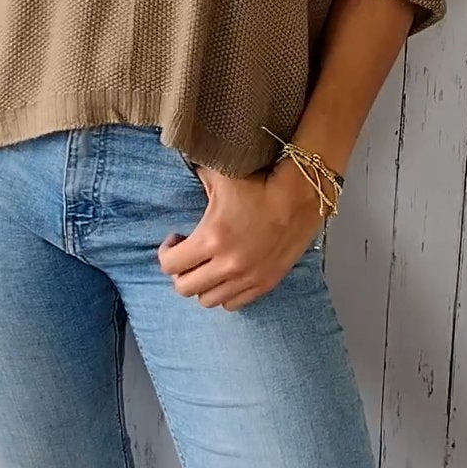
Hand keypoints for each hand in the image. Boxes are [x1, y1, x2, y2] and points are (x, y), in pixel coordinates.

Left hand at [158, 161, 323, 310]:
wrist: (300, 196)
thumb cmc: (259, 183)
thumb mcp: (220, 175)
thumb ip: (195, 176)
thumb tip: (181, 163)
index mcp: (212, 238)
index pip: (170, 265)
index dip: (167, 252)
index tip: (175, 240)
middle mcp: (228, 264)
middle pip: (185, 288)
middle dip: (180, 271)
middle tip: (188, 255)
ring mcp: (247, 278)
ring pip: (208, 300)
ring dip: (202, 284)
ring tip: (207, 266)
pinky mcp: (265, 284)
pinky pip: (233, 304)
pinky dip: (224, 293)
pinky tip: (227, 275)